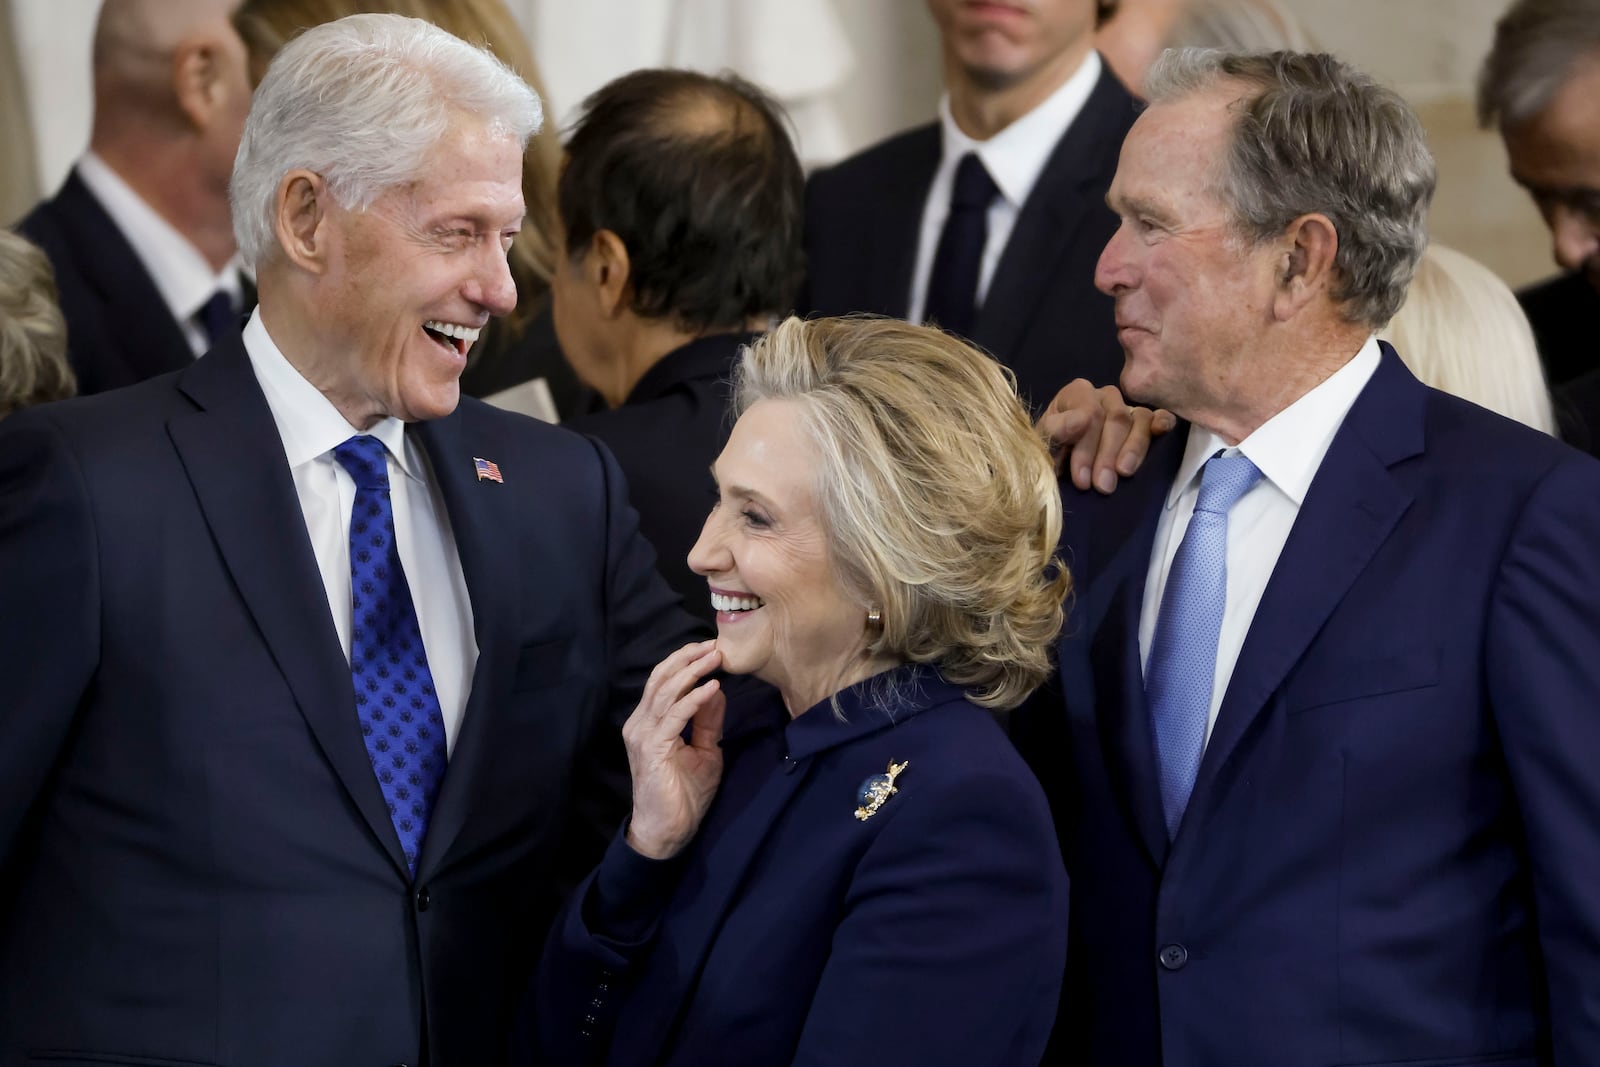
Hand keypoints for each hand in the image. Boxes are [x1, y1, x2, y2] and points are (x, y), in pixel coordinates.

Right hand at [622, 640, 727, 859]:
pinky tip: (711, 688)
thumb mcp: (704, 751)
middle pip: (661, 678)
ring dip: (692, 672)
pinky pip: (674, 715)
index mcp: (649, 722)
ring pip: (665, 691)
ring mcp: (643, 735)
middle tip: (714, 645)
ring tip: (715, 658)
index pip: (663, 681)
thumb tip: (717, 691)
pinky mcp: (652, 748)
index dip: (685, 661)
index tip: (711, 649)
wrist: (668, 832)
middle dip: (688, 658)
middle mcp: (640, 723)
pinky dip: (694, 699)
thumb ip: (708, 722)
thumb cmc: (684, 796)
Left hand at [1035, 379, 1175, 493]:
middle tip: (1102, 486)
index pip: (1090, 413)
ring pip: (1139, 420)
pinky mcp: (1146, 422)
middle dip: (1108, 455)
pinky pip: (1159, 417)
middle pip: (1116, 418)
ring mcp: (1128, 407)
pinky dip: (1163, 423)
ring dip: (1134, 449)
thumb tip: (1084, 419)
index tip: (1082, 479)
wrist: (1062, 467)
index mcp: (1078, 393)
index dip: (1087, 448)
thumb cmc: (1051, 452)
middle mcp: (1105, 396)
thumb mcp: (1044, 443)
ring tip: (1124, 474)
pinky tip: (1161, 432)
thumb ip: (1056, 429)